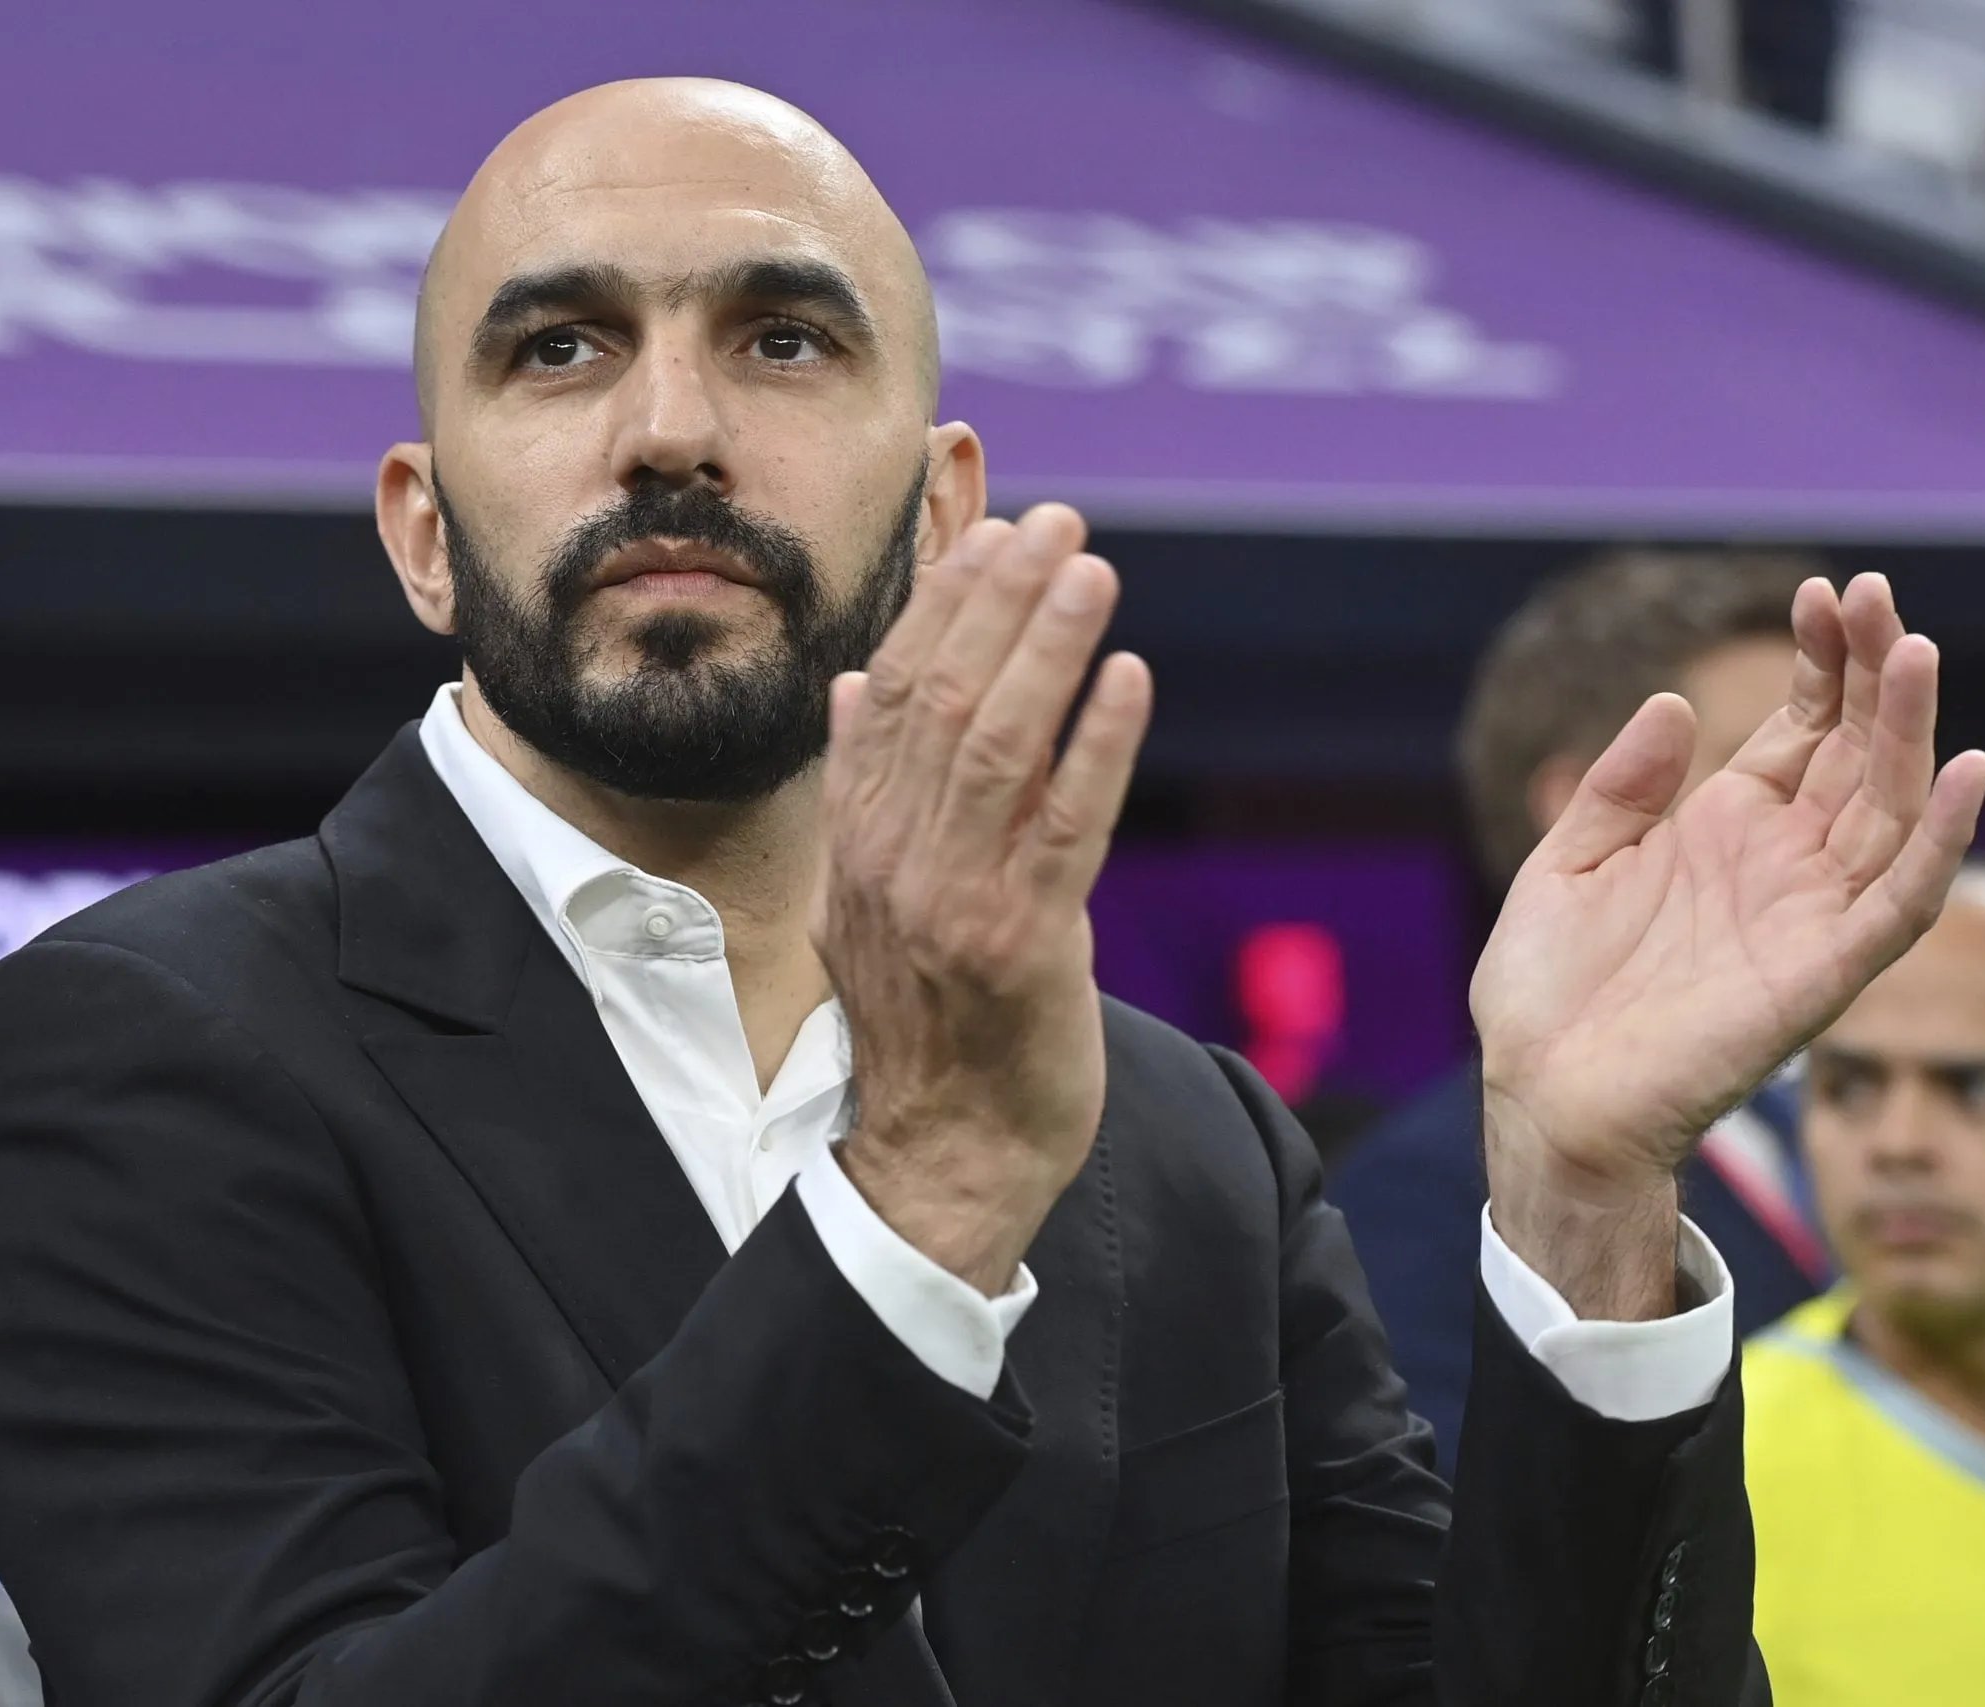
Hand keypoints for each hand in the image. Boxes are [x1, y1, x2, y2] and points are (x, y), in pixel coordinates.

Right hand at [814, 504, 1151, 1295]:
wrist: (942, 1156)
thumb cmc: (928, 1022)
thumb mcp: (869, 896)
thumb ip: (865, 788)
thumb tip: (855, 683)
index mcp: (858, 836)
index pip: (894, 690)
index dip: (945, 604)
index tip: (993, 531)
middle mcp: (894, 857)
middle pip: (945, 699)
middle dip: (1003, 600)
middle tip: (1059, 523)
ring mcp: (954, 900)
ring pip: (1000, 746)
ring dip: (1050, 647)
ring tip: (1093, 570)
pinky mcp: (1024, 944)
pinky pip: (1065, 826)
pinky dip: (1098, 743)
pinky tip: (1129, 677)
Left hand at [1474, 574, 1984, 1315]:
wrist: (1540, 1094)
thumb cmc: (1547, 994)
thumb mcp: (1565, 863)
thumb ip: (1621, 786)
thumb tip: (1675, 701)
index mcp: (1721, 831)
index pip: (1801, 730)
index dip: (1821, 663)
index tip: (1824, 593)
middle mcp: (1780, 864)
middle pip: (1854, 751)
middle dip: (1873, 671)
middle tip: (1878, 593)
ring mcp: (1808, 913)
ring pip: (1888, 807)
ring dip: (1909, 731)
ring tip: (1915, 649)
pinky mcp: (1823, 970)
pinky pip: (1901, 899)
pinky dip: (1939, 837)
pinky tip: (1960, 769)